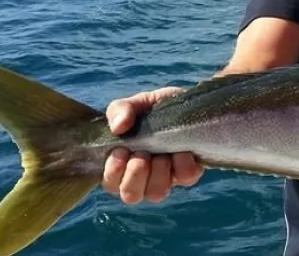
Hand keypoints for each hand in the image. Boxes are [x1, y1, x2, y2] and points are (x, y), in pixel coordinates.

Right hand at [102, 87, 203, 203]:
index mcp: (123, 164)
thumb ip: (120, 110)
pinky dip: (182, 165)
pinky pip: (185, 179)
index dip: (113, 173)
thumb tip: (118, 126)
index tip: (120, 152)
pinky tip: (182, 151)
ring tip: (162, 155)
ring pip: (155, 193)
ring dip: (157, 174)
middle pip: (131, 195)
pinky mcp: (189, 173)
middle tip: (142, 155)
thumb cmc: (155, 109)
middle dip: (135, 175)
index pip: (110, 183)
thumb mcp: (136, 104)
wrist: (188, 102)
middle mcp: (143, 177)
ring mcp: (166, 178)